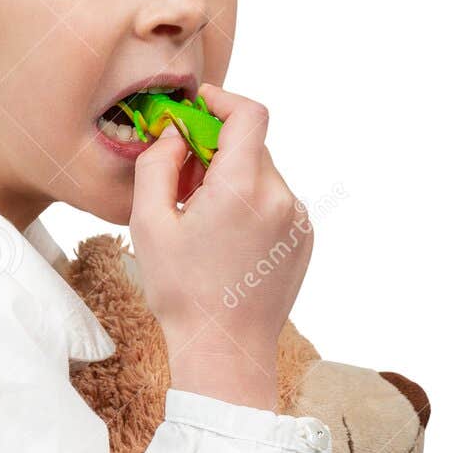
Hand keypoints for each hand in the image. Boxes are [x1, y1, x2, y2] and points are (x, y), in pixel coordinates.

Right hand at [128, 84, 315, 409]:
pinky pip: (274, 201)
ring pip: (261, 173)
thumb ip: (157, 164)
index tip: (196, 108)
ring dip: (232, 179)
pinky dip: (250, 203)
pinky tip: (225, 238)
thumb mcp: (149, 223)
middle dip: (215, 149)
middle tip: (182, 178)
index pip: (249, 114)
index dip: (222, 100)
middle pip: (251, 145)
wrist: (226, 352)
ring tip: (202, 217)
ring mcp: (297, 219)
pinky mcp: (304, 239)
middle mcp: (280, 197)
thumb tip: (174, 134)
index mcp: (243, 188)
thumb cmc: (182, 292)